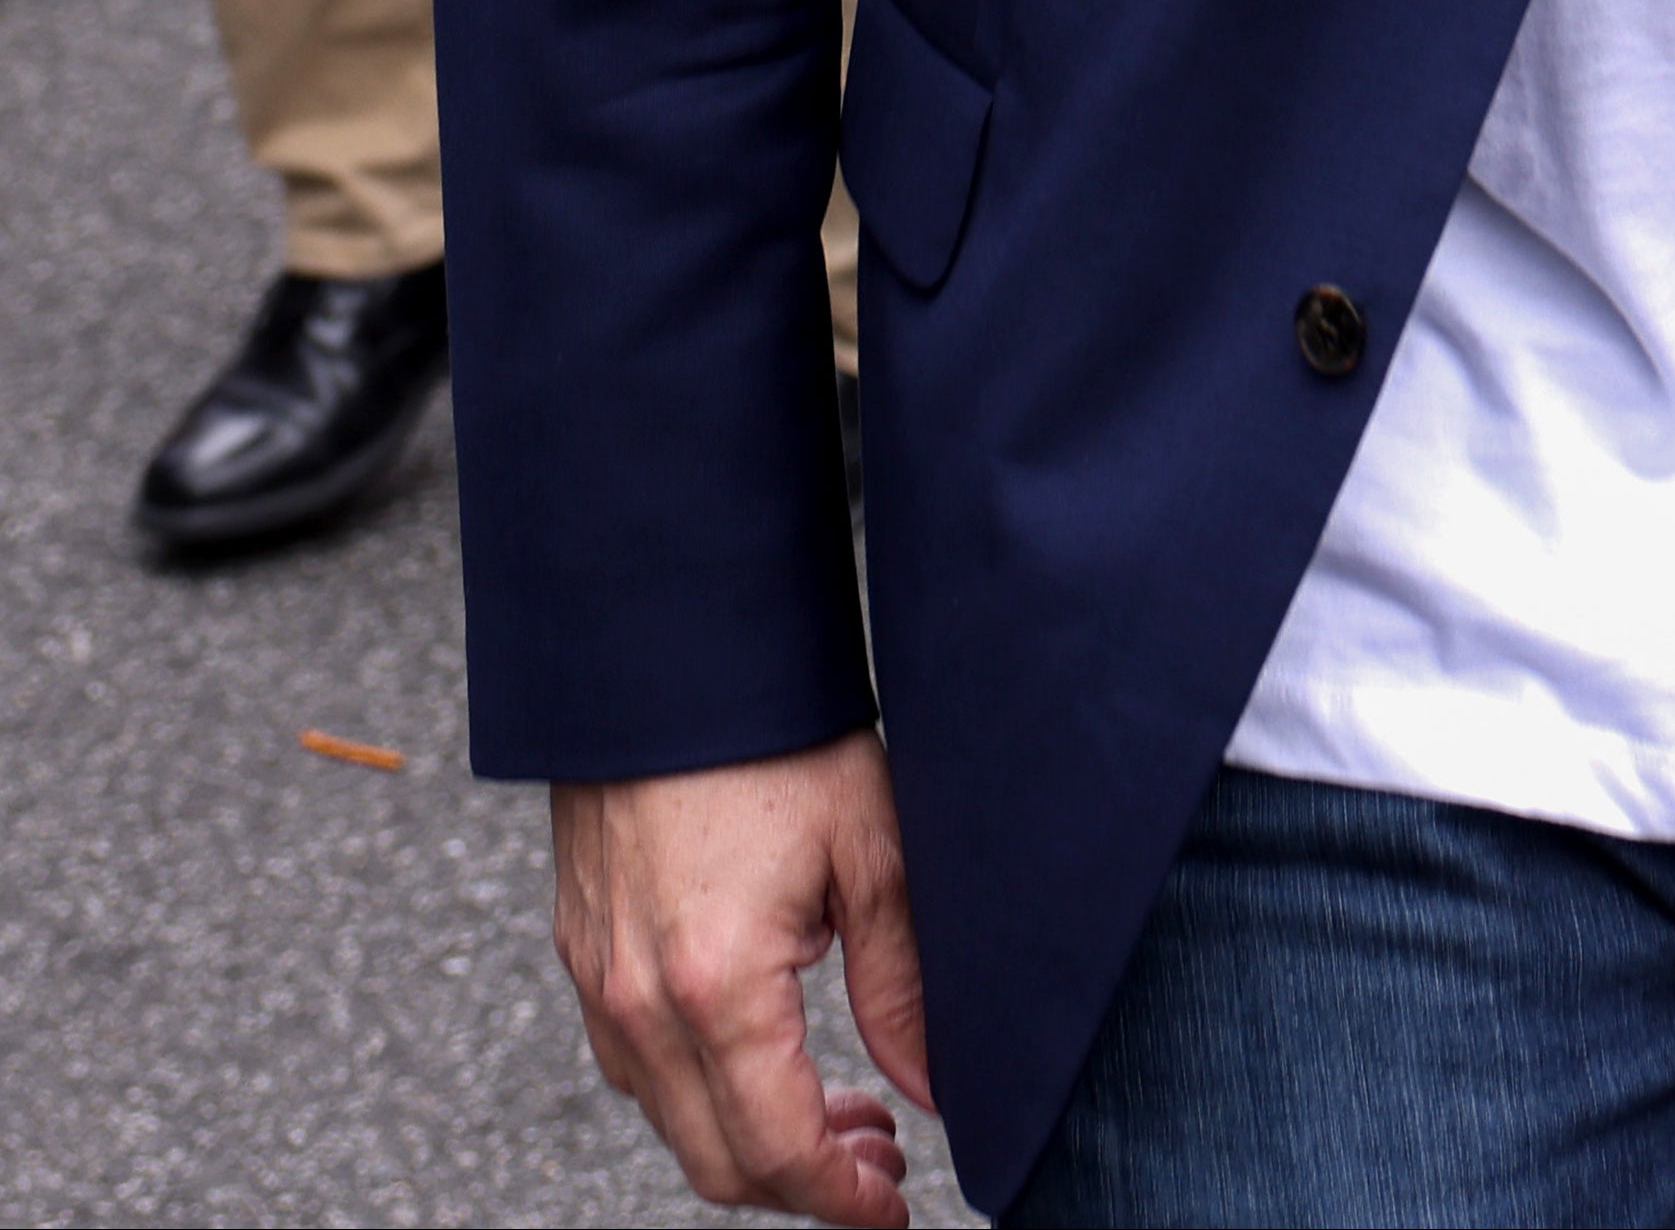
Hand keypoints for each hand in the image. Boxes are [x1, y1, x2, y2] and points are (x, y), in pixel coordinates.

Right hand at [551, 740, 932, 1226]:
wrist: (668, 660)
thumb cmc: (783, 740)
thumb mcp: (877, 855)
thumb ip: (903, 986)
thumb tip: (929, 1088)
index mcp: (716, 987)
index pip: (775, 1149)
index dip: (839, 1199)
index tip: (895, 1207)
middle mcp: (637, 1005)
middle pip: (716, 1161)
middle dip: (803, 1185)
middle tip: (883, 1162)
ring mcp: (598, 986)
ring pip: (674, 1121)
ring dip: (754, 1141)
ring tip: (847, 1113)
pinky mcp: (584, 958)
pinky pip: (640, 1068)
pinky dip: (706, 1092)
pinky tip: (773, 1057)